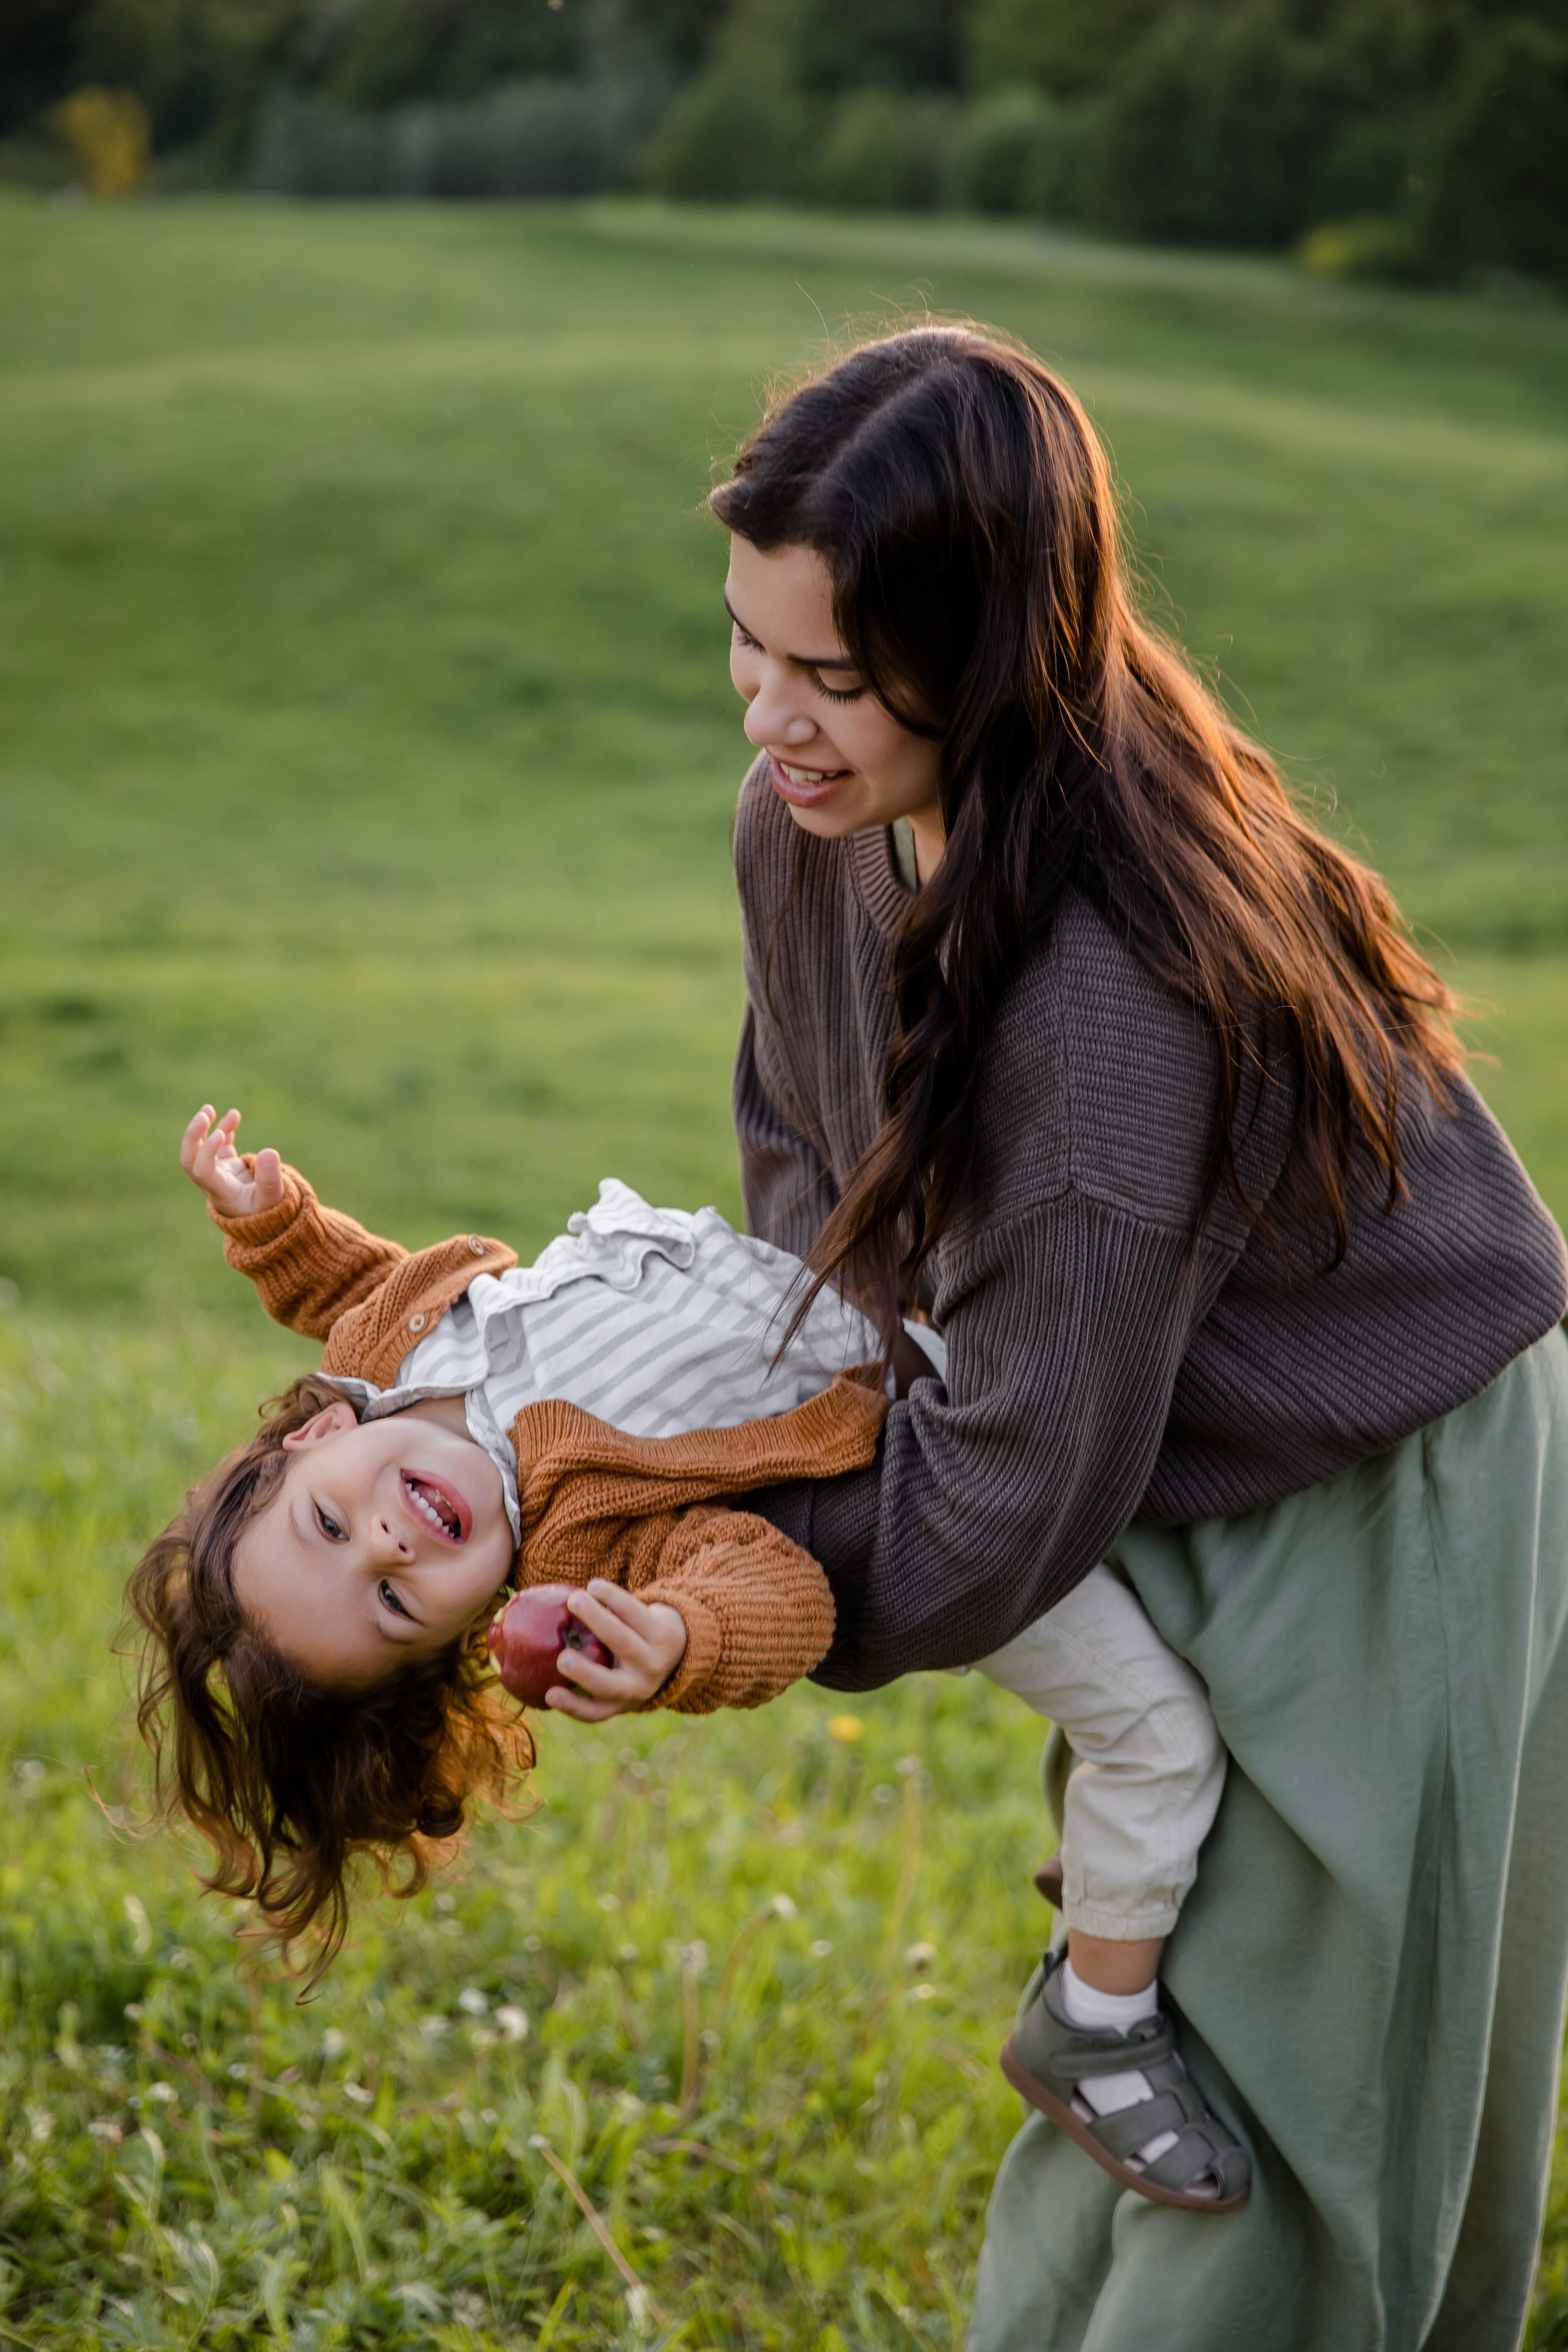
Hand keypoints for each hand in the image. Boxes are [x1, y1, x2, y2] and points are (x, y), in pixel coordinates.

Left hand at [180, 1105, 285, 1219]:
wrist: (265, 1220)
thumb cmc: (268, 1213)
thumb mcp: (273, 1198)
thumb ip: (270, 1179)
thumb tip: (269, 1152)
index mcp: (220, 1192)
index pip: (202, 1171)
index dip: (206, 1151)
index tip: (220, 1134)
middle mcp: (213, 1181)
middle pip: (190, 1159)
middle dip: (193, 1136)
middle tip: (204, 1115)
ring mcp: (218, 1172)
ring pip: (199, 1150)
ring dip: (202, 1129)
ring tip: (210, 1109)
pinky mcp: (225, 1166)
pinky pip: (218, 1145)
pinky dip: (223, 1130)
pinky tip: (233, 1117)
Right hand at [545, 1582, 687, 1722]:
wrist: (674, 1643)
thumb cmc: (624, 1657)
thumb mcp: (610, 1672)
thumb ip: (579, 1667)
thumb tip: (525, 1651)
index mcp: (620, 1701)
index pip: (594, 1712)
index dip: (572, 1706)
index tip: (549, 1694)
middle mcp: (639, 1686)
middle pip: (610, 1684)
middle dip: (586, 1673)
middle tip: (562, 1658)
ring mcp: (653, 1660)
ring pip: (623, 1640)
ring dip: (597, 1619)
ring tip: (574, 1599)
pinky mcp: (662, 1632)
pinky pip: (635, 1612)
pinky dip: (613, 1597)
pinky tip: (594, 1586)